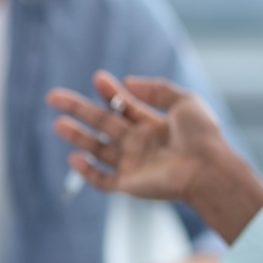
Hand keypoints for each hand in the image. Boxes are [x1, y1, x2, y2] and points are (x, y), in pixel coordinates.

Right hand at [48, 71, 227, 201]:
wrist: (208, 167)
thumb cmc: (202, 134)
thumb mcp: (184, 100)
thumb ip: (156, 89)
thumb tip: (128, 83)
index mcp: (153, 124)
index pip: (124, 106)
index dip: (110, 92)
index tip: (98, 78)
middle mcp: (140, 143)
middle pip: (103, 124)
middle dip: (79, 110)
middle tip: (54, 97)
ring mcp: (133, 163)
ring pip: (98, 149)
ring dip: (78, 137)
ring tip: (58, 123)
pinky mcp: (130, 184)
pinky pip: (102, 180)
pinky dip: (87, 171)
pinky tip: (74, 157)